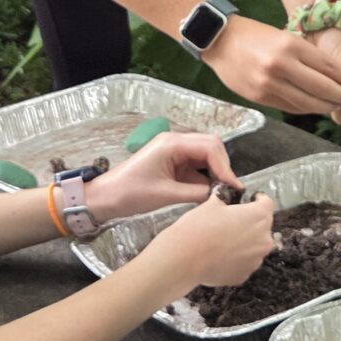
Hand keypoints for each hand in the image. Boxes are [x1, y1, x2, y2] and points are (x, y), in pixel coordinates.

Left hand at [86, 132, 235, 222]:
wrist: (106, 198)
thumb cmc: (130, 193)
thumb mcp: (167, 194)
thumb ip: (197, 192)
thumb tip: (222, 194)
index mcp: (172, 143)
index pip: (210, 147)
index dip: (225, 167)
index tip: (234, 187)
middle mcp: (176, 142)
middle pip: (212, 147)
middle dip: (223, 167)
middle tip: (230, 190)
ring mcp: (175, 152)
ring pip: (207, 156)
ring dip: (216, 172)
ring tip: (222, 193)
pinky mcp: (174, 163)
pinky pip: (197, 167)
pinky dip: (207, 178)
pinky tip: (210, 192)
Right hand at [140, 191, 275, 289]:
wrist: (184, 259)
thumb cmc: (199, 227)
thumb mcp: (210, 205)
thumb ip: (223, 200)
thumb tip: (223, 197)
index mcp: (258, 216)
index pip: (267, 203)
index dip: (258, 200)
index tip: (251, 200)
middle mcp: (264, 239)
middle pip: (263, 226)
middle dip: (251, 222)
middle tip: (232, 221)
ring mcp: (256, 260)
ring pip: (255, 246)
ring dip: (246, 241)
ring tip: (225, 240)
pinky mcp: (244, 275)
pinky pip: (245, 262)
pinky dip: (237, 258)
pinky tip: (221, 255)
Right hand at [201, 16, 340, 115]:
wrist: (220, 41)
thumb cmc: (256, 36)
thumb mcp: (285, 37)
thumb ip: (307, 57)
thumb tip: (335, 79)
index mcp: (291, 45)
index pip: (329, 67)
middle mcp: (281, 65)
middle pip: (323, 88)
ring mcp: (269, 83)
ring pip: (308, 103)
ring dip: (325, 106)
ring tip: (335, 104)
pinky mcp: (260, 97)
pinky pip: (291, 107)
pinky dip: (305, 108)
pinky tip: (313, 105)